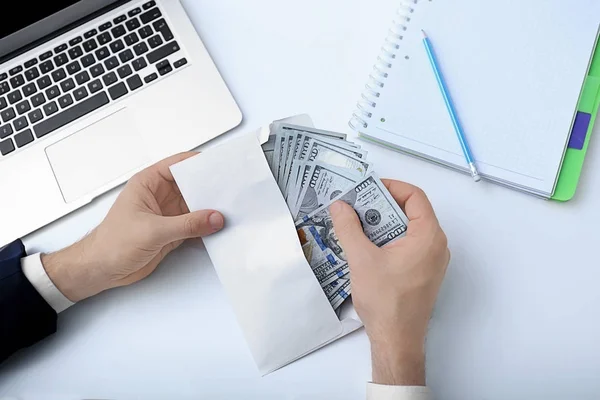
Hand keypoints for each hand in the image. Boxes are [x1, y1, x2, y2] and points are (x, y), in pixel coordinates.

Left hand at [42, 153, 224, 302]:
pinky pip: (195, 225)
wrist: (101, 270)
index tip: (218, 165)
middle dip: (210, 188)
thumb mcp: (152, 231)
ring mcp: (167, 214)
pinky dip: (206, 228)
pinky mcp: (172, 232)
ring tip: (228, 211)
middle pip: (191, 185)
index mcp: (148, 183)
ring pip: (196, 206)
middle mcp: (159, 196)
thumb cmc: (110, 244)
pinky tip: (217, 229)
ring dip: (210, 210)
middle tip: (229, 191)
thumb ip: (186, 224)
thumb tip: (213, 218)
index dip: (198, 163)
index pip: (178, 164)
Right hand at [330, 180, 448, 385]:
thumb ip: (349, 227)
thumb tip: (340, 206)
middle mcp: (436, 246)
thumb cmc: (385, 301)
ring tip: (357, 225)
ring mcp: (432, 261)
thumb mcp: (361, 258)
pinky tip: (366, 247)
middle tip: (357, 206)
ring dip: (383, 224)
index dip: (391, 186)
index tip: (367, 188)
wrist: (396, 340)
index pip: (415, 196)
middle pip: (411, 212)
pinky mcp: (424, 273)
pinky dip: (389, 240)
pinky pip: (408, 246)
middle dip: (382, 206)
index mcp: (428, 236)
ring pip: (408, 230)